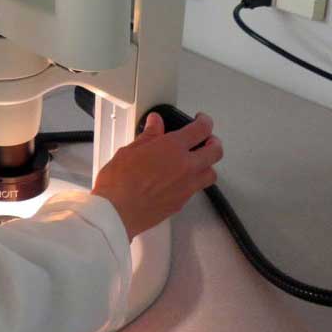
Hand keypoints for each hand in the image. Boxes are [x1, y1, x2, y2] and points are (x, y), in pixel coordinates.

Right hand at [91, 112, 223, 240]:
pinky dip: (194, 181)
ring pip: (211, 173)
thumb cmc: (118, 183)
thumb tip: (155, 124)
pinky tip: (182, 179)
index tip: (201, 120)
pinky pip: (197, 189)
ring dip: (208, 164)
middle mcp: (185, 166)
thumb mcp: (129, 151)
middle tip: (206, 139)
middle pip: (215, 151)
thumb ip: (148, 136)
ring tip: (199, 161)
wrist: (117, 212)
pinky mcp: (182, 202)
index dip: (204, 121)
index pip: (201, 129)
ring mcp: (186, 186)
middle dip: (213, 142)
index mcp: (172, 148)